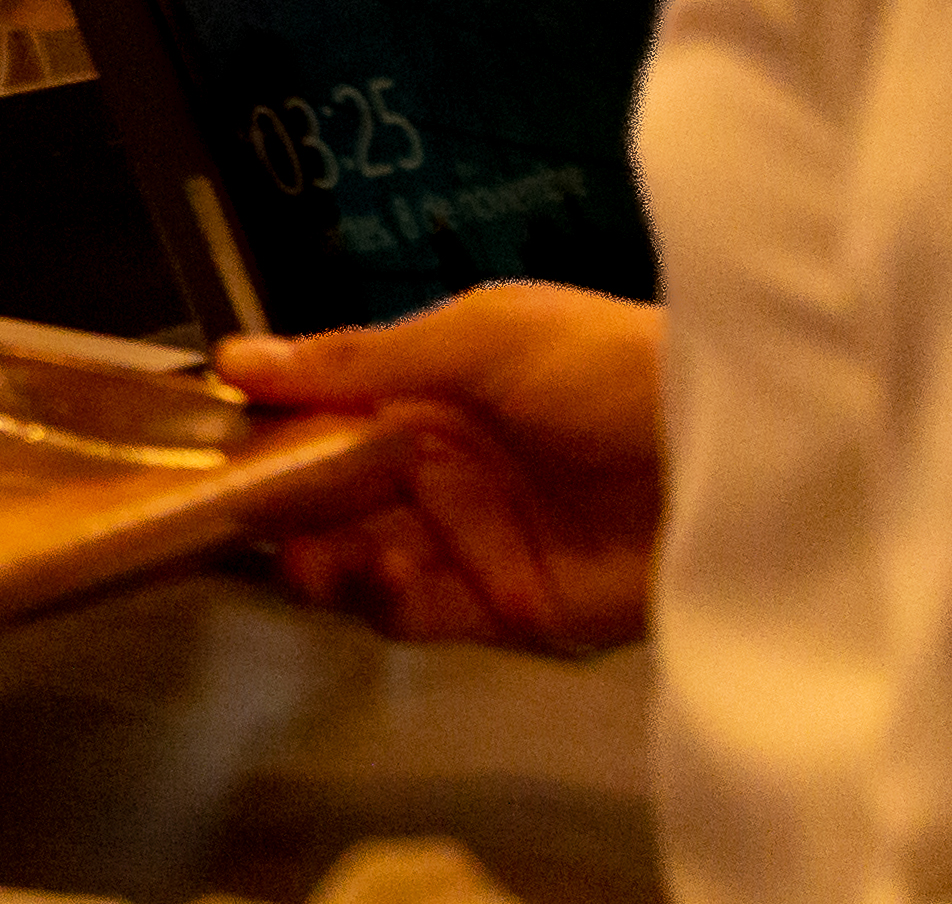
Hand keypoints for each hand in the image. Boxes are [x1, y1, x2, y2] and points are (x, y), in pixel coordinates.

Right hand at [214, 282, 667, 651]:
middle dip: (285, 507)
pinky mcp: (513, 609)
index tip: (207, 449)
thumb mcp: (482, 338)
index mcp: (433, 387)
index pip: (324, 412)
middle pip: (334, 493)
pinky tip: (370, 582)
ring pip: (366, 558)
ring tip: (308, 558)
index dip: (265, 432)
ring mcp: (477, 538)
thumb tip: (233, 358)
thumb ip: (359, 360)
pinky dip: (384, 604)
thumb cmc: (608, 367)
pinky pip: (424, 614)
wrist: (744, 456)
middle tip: (251, 518)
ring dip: (324, 560)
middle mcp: (446, 464)